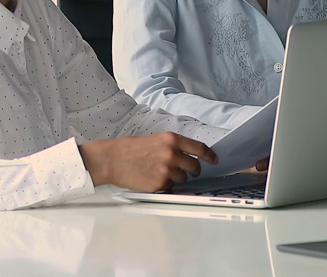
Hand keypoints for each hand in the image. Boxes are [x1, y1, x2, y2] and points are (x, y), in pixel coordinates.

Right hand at [79, 132, 216, 191]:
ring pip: (183, 179)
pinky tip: (154, 179)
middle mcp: (172, 154)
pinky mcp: (160, 184)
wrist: (112, 159)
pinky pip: (171, 187)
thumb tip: (190, 156)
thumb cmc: (130, 149)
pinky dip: (166, 186)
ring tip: (161, 173)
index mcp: (172, 139)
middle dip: (193, 171)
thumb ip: (173, 146)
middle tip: (187, 171)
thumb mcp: (156, 139)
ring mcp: (167, 170)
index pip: (200, 149)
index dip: (210, 156)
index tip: (214, 160)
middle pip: (194, 166)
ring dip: (177, 179)